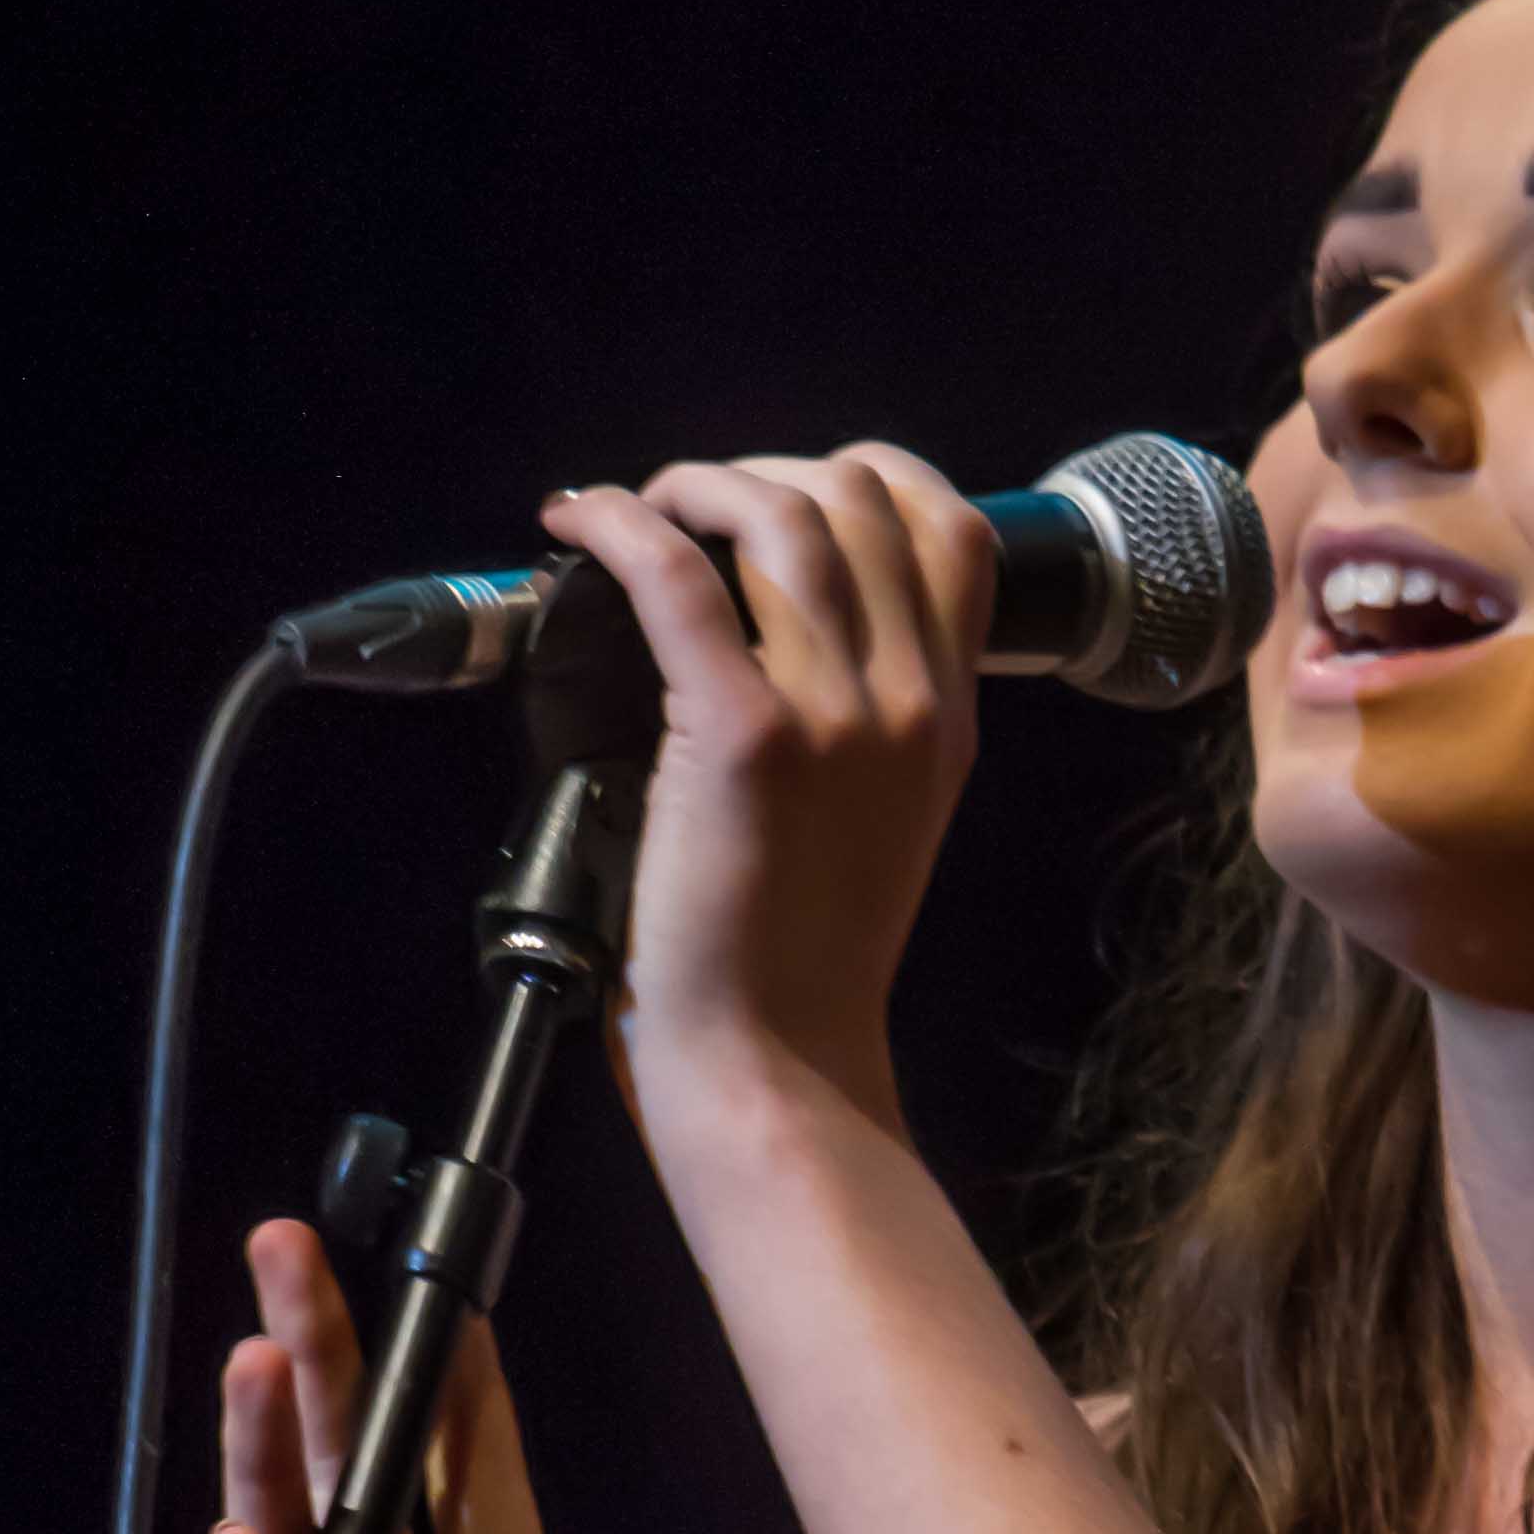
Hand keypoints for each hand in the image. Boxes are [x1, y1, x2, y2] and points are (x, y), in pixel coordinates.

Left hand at [535, 442, 994, 1147]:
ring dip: (692, 485)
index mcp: (951, 716)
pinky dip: (620, 526)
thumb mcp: (891, 817)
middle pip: (860, 497)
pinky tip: (582, 524)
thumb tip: (792, 623)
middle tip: (688, 508)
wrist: (777, 1060)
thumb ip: (876, 718)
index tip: (791, 489)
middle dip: (761, 473)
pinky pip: (677, 577)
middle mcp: (911, 700)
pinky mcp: (745, 736)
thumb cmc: (805, 955)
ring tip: (634, 510)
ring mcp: (837, 715)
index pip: (951, 529)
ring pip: (779, 515)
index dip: (866, 475)